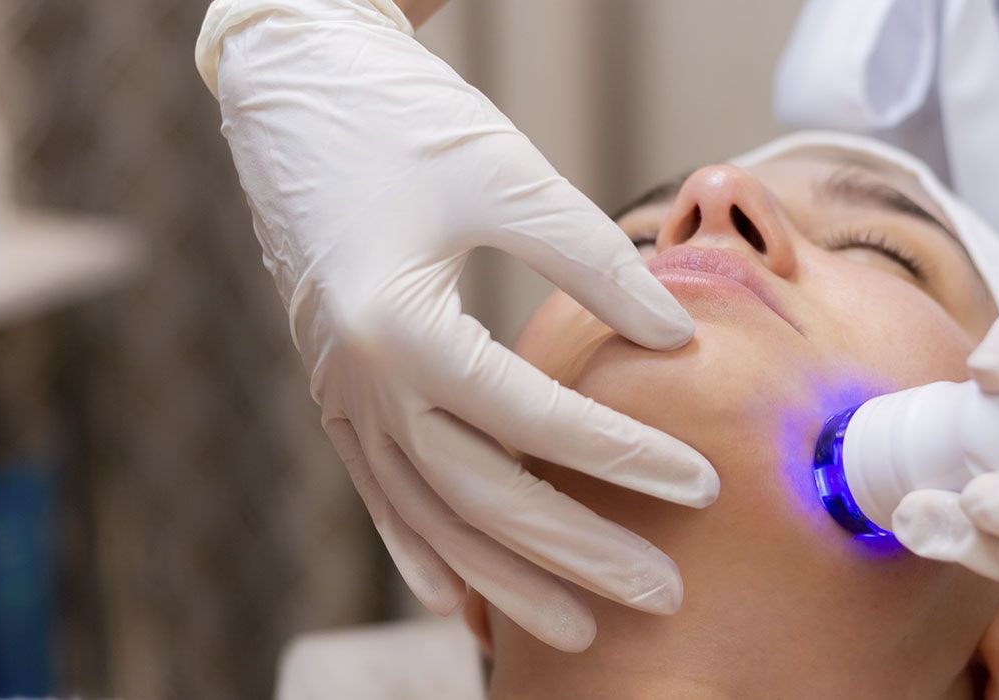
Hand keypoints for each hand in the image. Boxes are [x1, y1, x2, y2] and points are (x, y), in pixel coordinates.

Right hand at [198, 0, 717, 650]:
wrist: (296, 89)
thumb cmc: (403, 122)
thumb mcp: (508, 177)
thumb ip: (594, 262)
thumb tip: (676, 339)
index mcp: (399, 326)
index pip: (530, 419)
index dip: (622, 456)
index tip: (702, 482)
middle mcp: (359, 381)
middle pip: (478, 496)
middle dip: (574, 554)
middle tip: (660, 592)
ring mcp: (338, 395)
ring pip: (427, 515)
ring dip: (505, 579)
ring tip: (579, 627)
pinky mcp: (334, 393)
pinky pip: (379, 495)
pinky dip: (421, 551)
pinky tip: (456, 598)